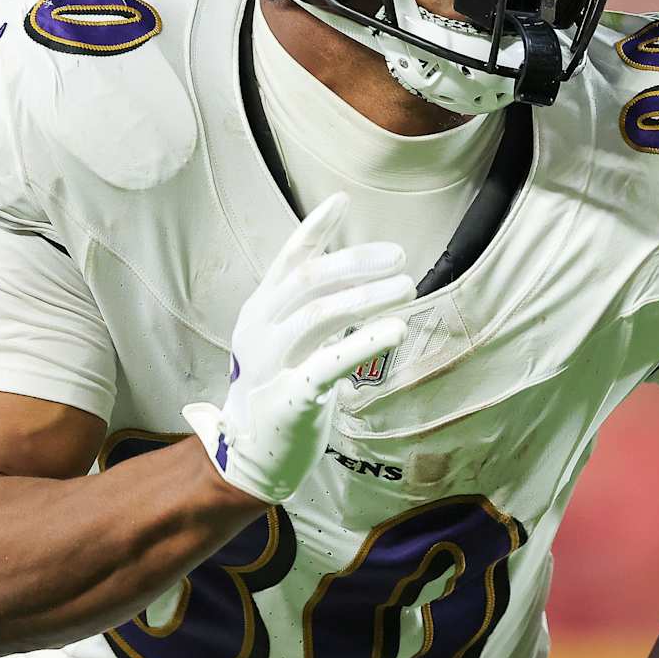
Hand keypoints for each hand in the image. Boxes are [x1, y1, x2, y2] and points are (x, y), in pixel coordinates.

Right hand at [183, 193, 412, 503]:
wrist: (250, 457)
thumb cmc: (280, 390)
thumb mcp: (290, 339)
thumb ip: (314, 304)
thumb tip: (356, 268)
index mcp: (260, 310)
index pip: (288, 258)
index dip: (316, 227)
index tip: (343, 200)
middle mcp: (261, 329)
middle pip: (310, 279)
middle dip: (358, 262)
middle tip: (400, 256)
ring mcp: (271, 363)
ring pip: (321, 313)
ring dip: (369, 296)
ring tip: (408, 286)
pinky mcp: (290, 397)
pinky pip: (328, 362)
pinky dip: (365, 342)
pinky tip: (396, 329)